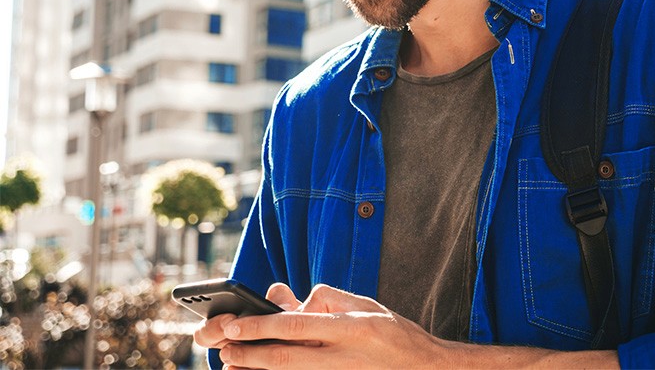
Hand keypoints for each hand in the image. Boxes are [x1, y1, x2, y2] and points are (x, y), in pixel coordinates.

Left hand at [213, 283, 454, 369]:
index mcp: (350, 328)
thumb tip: (294, 299)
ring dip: (257, 369)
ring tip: (232, 362)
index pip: (297, 325)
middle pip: (286, 356)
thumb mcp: (365, 305)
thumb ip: (328, 299)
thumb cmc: (394, 333)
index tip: (235, 322)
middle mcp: (343, 356)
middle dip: (250, 352)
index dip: (262, 325)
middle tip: (224, 346)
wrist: (423, 368)